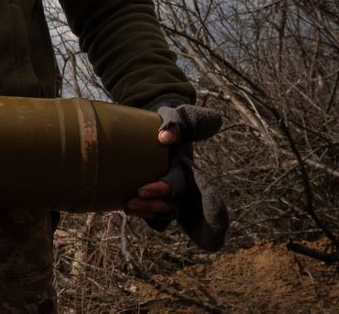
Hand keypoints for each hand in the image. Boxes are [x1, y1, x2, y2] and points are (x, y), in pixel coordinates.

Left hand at [126, 102, 228, 250]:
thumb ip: (176, 123)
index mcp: (190, 167)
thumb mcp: (176, 115)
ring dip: (148, 209)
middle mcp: (183, 184)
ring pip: (166, 211)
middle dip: (161, 203)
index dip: (211, 208)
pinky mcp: (155, 196)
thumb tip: (165, 138)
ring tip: (127, 204)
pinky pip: (154, 213)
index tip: (208, 223)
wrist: (157, 125)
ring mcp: (170, 194)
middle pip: (179, 202)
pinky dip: (143, 213)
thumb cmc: (169, 120)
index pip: (204, 189)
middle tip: (140, 192)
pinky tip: (128, 209)